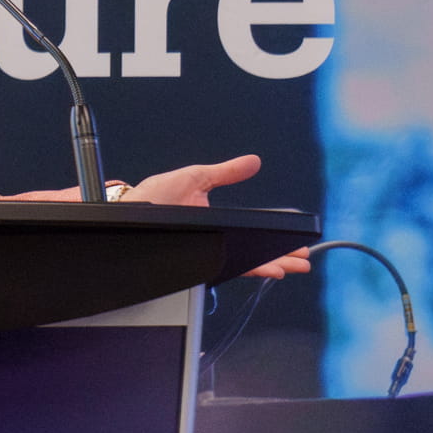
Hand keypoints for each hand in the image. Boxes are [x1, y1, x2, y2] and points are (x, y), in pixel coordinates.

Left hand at [122, 153, 310, 279]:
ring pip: (246, 262)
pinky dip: (250, 269)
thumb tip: (253, 161)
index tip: (296, 242)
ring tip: (293, 267)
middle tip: (304, 259)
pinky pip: (229, 268)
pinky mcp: (198, 259)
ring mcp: (206, 250)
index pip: (252, 231)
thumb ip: (227, 172)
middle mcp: (213, 239)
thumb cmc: (153, 196)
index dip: (274, 238)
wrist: (129, 211)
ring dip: (272, 265)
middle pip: (254, 250)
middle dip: (282, 256)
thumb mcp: (195, 177)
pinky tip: (267, 271)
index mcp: (215, 220)